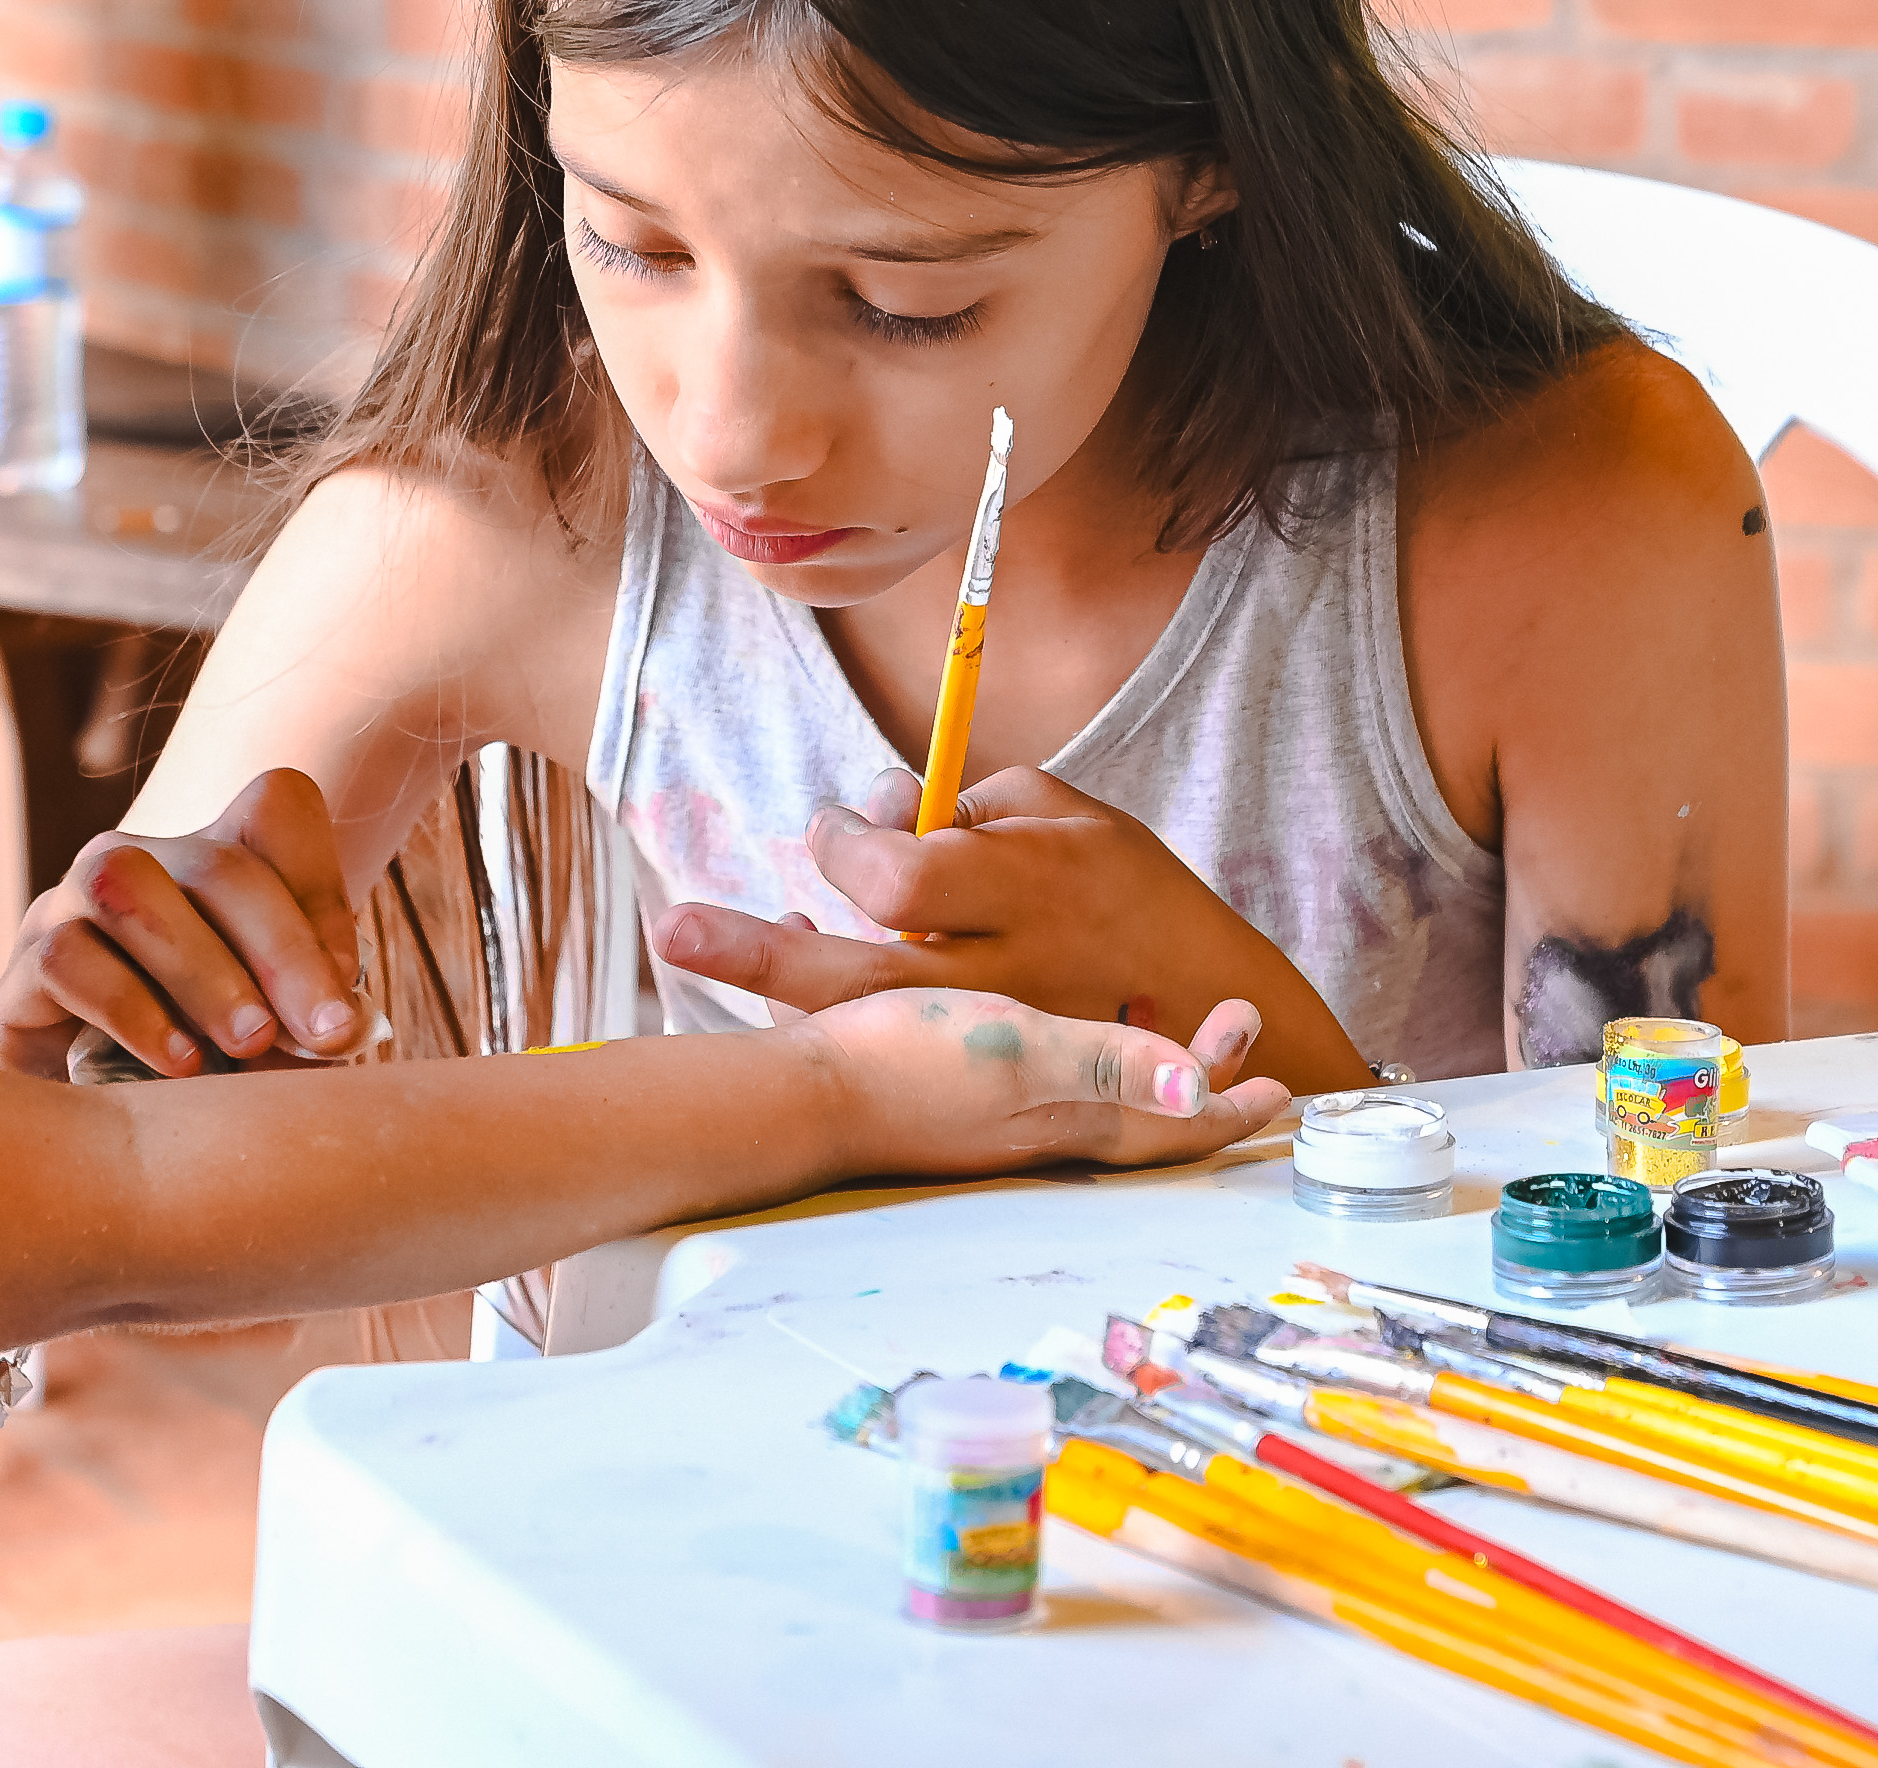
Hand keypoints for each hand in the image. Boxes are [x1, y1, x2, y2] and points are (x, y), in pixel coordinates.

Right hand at [0, 770, 366, 1079]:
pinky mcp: (18, 973)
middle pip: (216, 861)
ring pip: (127, 886)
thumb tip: (342, 1027)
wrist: (80, 1135)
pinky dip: (132, 1012)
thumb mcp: (265, 1031)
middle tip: (324, 1032)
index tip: (348, 987)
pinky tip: (180, 1065)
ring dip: (204, 969)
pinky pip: (65, 960)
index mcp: (210, 860)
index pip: (274, 806)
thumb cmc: (195, 1068)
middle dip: (283, 949)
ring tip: (252, 1043)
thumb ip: (303, 1014)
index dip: (322, 886)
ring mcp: (66, 907)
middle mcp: (138, 863)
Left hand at [651, 764, 1372, 1090]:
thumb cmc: (1120, 883)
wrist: (1206, 1003)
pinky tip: (785, 976)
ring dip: (772, 985)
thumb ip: (966, 803)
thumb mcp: (1062, 811)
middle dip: (758, 953)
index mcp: (1027, 888)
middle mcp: (1002, 973)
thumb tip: (875, 807)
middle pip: (860, 970)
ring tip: (693, 942)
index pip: (902, 876)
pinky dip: (827, 1011)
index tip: (829, 828)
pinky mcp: (981, 1075)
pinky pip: (884, 1048)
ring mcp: (991, 1037)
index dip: (847, 845)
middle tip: (671, 929)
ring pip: (862, 1025)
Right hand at [802, 986, 1290, 1177]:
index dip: (1232, 1103)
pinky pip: (1032, 1077)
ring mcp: (999, 1119)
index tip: (1275, 1075)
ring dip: (1127, 1061)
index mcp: (1074, 1119)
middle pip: (1142, 1113)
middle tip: (1229, 1027)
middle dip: (1192, 1075)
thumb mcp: (1025, 1053)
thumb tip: (1199, 1089)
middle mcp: (1046, 1128)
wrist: (803, 1095)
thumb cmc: (914, 1067)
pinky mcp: (955, 1098)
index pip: (1176, 1124)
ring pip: (1088, 1095)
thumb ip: (1112, 1066)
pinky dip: (1058, 1048)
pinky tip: (1035, 1010)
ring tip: (1149, 1021)